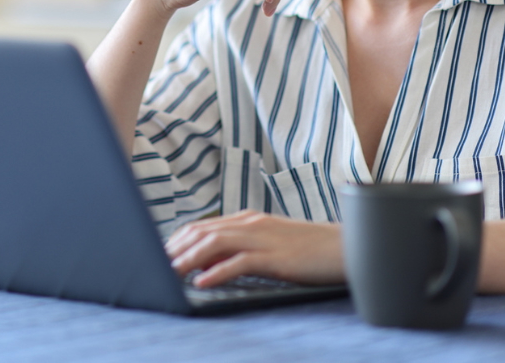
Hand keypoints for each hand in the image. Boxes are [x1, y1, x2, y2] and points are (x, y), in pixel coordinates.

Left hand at [165, 210, 344, 286]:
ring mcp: (264, 238)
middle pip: (203, 232)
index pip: (204, 226)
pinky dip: (217, 272)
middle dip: (176, 249)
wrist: (350, 247)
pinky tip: (201, 283)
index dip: (179, 240)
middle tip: (155, 265)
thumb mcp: (272, 245)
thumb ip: (243, 250)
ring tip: (170, 273)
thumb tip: (210, 265)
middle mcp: (252, 224)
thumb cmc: (312, 251)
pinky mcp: (276, 257)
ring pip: (215, 243)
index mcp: (249, 220)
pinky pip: (240, 262)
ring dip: (189, 259)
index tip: (161, 256)